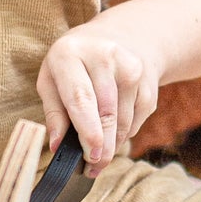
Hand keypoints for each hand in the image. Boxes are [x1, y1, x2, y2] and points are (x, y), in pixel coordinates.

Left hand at [36, 20, 160, 173]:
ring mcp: (131, 68)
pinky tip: (113, 131)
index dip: (86, 130)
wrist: (122, 35)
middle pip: (106, 113)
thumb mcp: (52, 77)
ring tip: (99, 153)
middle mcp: (104, 56)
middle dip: (101, 146)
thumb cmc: (76, 62)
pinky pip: (136, 121)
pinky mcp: (148, 82)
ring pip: (123, 122)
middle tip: (93, 166)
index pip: (81, 97)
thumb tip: (56, 145)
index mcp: (71, 52)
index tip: (89, 154)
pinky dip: (124, 133)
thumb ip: (53, 111)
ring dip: (112, 144)